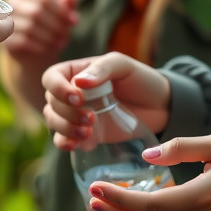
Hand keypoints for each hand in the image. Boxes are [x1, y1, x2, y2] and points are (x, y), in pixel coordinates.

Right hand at [5, 0, 77, 64]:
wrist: (35, 51)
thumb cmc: (48, 25)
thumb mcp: (60, 12)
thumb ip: (66, 3)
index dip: (61, 10)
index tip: (73, 21)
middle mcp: (10, 3)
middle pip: (36, 12)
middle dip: (56, 25)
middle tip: (66, 35)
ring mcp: (4, 22)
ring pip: (30, 28)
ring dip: (49, 37)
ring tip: (61, 43)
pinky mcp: (5, 40)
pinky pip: (24, 42)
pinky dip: (40, 46)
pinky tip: (49, 49)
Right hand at [42, 52, 170, 146]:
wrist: (160, 106)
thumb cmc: (140, 79)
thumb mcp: (123, 66)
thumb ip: (102, 70)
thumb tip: (78, 82)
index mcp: (76, 72)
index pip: (51, 78)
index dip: (58, 89)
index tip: (78, 98)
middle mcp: (71, 93)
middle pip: (51, 103)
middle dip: (66, 112)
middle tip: (91, 117)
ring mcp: (76, 115)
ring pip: (54, 121)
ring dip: (65, 128)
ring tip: (88, 132)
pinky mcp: (85, 135)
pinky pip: (63, 140)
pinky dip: (64, 143)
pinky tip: (76, 144)